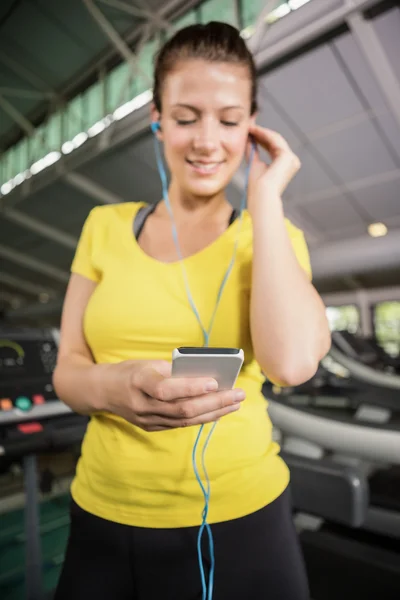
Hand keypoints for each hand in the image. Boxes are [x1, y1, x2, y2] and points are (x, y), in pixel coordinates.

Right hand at [107, 360, 245, 431]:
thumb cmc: (131, 371)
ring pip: (185, 420)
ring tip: (235, 403)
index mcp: (138, 382)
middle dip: (214, 402)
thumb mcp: (148, 363)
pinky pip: (181, 425)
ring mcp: (146, 420)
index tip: (214, 382)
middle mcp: (142, 405)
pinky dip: (202, 417)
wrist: (103, 391)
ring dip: (214, 412)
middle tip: (238, 394)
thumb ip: (174, 371)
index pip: (167, 389)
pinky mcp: (151, 427)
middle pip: (183, 409)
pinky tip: (219, 411)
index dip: (191, 388)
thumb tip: (206, 376)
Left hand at [247, 125, 300, 199]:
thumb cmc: (257, 187)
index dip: (261, 139)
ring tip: (249, 127)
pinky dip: (264, 134)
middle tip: (249, 126)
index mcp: (284, 165)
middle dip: (261, 133)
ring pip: (275, 139)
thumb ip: (253, 152)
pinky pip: (275, 140)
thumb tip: (248, 138)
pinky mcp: (288, 156)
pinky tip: (254, 131)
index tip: (250, 132)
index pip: (273, 148)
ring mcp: (292, 159)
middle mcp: (291, 161)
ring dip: (262, 132)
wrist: (261, 195)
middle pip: (275, 142)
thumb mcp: (254, 164)